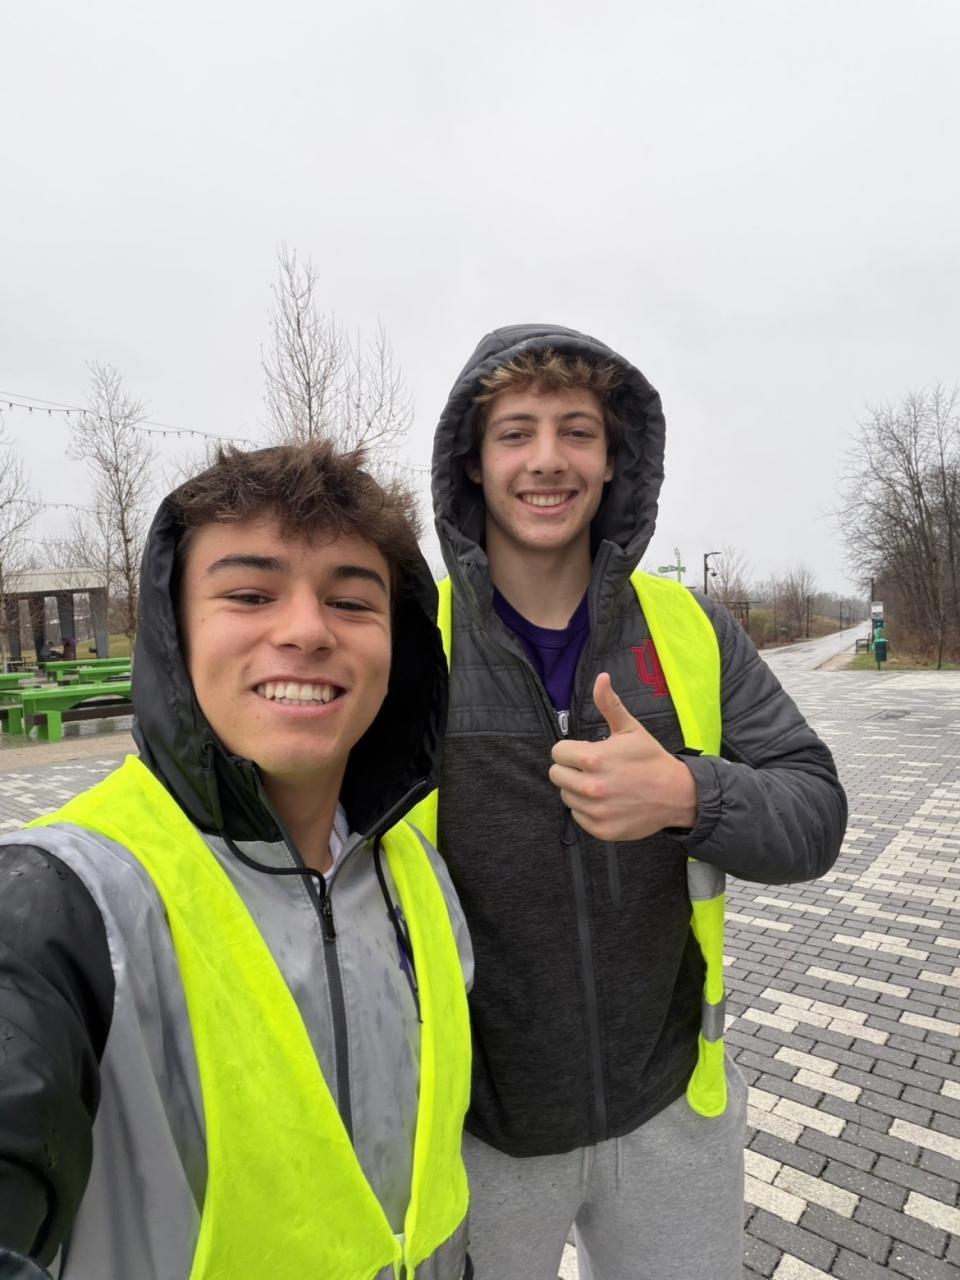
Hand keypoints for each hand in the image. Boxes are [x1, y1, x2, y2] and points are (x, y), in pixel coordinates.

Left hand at [548, 672, 698, 840]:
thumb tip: (601, 678)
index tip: (586, 753)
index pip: (557, 753)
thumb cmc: (650, 759)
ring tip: (602, 785)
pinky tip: (607, 802)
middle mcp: (590, 787)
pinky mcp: (600, 829)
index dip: (570, 751)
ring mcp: (595, 811)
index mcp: (592, 759)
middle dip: (570, 770)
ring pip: (566, 796)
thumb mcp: (630, 728)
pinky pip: (578, 816)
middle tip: (593, 769)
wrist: (676, 794)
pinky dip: (588, 810)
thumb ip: (609, 704)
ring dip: (578, 790)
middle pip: (556, 775)